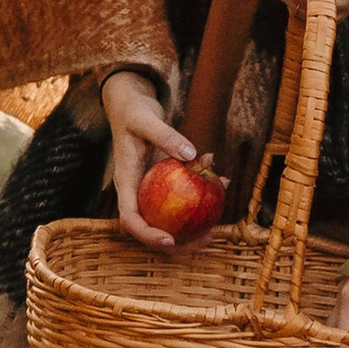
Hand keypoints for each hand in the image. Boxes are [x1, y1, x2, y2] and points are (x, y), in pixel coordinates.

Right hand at [101, 65, 198, 247]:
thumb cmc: (134, 111)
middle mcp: (136, 191)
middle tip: (205, 239)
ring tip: (216, 228)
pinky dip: (201, 193)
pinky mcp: (162, 183)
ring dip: (192, 226)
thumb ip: (166, 136)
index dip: (147, 234)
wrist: (131, 105)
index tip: (170, 239)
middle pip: (151, 227)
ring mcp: (148, 189)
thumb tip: (192, 155)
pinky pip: (181, 196)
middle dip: (177, 242)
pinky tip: (224, 181)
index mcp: (125, 182)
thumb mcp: (147, 120)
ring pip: (168, 218)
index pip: (130, 218)